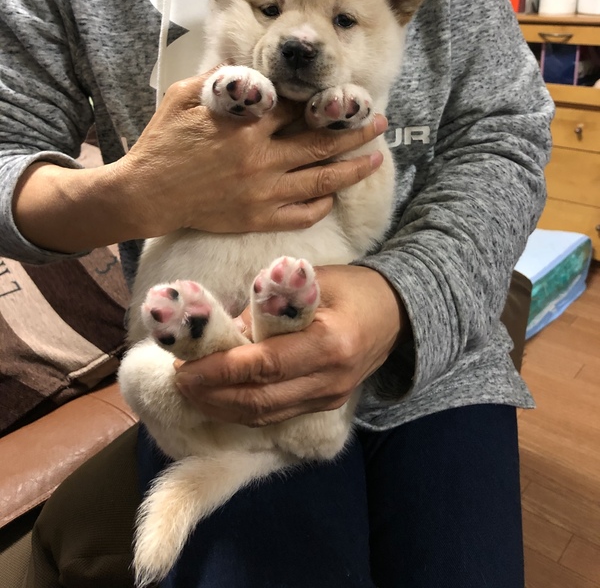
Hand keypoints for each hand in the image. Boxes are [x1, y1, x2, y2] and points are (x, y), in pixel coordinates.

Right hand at [116, 69, 387, 238]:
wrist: (145, 194)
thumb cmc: (162, 143)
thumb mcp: (184, 97)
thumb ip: (219, 79)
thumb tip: (250, 67)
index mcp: (247, 124)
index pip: (298, 108)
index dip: (324, 101)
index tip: (342, 96)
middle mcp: (261, 158)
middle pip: (321, 142)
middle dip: (355, 131)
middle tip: (379, 121)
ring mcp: (262, 192)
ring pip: (321, 179)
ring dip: (353, 168)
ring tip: (376, 158)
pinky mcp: (257, 218)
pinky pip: (301, 214)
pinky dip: (321, 204)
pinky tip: (333, 194)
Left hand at [174, 265, 408, 425]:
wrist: (397, 314)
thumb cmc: (353, 288)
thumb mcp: (313, 280)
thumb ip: (269, 304)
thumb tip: (224, 330)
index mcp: (330, 344)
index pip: (264, 366)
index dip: (219, 370)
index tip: (184, 365)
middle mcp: (329, 380)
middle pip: (259, 401)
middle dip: (211, 394)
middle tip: (179, 378)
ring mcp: (328, 398)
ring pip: (263, 415)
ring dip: (220, 406)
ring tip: (189, 389)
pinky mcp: (323, 405)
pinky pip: (274, 415)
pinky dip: (241, 409)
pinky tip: (217, 397)